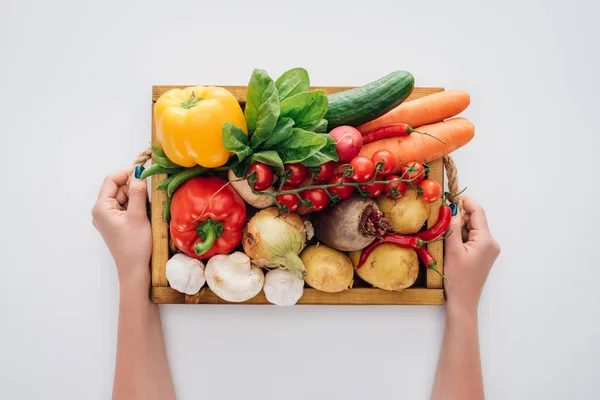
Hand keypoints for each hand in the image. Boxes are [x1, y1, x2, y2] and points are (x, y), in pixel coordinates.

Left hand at [92, 167, 151, 287]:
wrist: (134, 270)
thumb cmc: (135, 245)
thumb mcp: (139, 216)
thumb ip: (138, 193)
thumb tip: (139, 173)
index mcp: (101, 208)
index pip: (111, 180)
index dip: (127, 174)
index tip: (144, 173)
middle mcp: (100, 211)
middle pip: (117, 189)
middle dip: (133, 189)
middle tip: (149, 197)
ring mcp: (107, 219)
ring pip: (122, 198)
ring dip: (136, 199)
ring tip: (147, 210)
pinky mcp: (114, 225)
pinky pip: (124, 208)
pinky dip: (135, 207)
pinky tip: (144, 216)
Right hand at [444, 195, 499, 313]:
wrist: (463, 302)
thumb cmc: (457, 278)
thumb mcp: (451, 250)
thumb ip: (452, 227)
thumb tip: (450, 208)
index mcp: (486, 240)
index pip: (478, 212)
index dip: (465, 201)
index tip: (450, 196)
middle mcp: (491, 243)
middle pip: (475, 220)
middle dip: (459, 216)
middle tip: (441, 217)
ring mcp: (489, 249)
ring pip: (473, 229)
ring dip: (459, 228)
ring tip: (444, 235)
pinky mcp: (483, 255)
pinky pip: (472, 238)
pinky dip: (461, 236)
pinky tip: (451, 244)